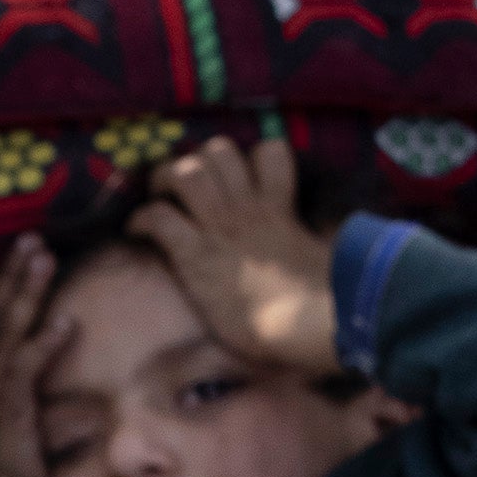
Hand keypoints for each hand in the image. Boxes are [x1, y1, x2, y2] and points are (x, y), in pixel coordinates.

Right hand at [0, 241, 67, 476]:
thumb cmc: (8, 452)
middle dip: (9, 272)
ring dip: (26, 289)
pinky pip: (27, 364)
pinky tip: (62, 320)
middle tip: (27, 237)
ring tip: (42, 256)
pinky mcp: (11, 402)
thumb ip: (12, 377)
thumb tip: (41, 351)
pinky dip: (44, 341)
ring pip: (8, 326)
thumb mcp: (0, 406)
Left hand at [128, 130, 332, 374]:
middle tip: (187, 187)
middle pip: (219, 150)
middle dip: (197, 160)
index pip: (271, 150)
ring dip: (167, 179)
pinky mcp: (195, 255)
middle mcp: (247, 209)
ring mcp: (220, 228)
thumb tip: (337, 241)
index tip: (237, 177)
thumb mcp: (324, 260)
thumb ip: (321, 241)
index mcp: (279, 208)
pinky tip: (138, 232)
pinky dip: (142, 220)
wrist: (303, 326)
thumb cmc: (320, 304)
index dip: (250, 156)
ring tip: (163, 197)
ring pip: (186, 171)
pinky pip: (159, 216)